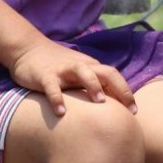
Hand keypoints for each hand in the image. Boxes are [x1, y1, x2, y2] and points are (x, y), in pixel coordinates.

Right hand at [10, 39, 136, 115]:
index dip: (126, 92)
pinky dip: (57, 98)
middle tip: (128, 109)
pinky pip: (52, 87)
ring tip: (100, 103)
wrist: (27, 49)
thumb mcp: (78, 74)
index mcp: (91, 67)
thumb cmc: (57, 67)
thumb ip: (93, 86)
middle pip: (106, 73)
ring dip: (93, 86)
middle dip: (120, 89)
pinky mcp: (44, 75)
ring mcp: (63, 70)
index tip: (135, 111)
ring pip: (83, 73)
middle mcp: (80, 66)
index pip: (114, 77)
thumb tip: (111, 109)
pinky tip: (61, 113)